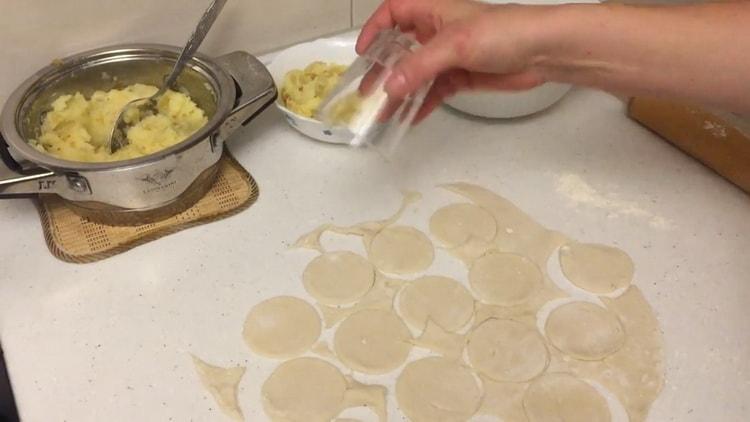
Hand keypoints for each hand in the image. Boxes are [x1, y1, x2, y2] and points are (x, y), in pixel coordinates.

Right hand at [357, 0, 549, 120]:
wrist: (544, 52)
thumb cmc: (505, 31)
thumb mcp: (455, 44)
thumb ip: (419, 66)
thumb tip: (389, 86)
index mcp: (433, 10)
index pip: (394, 12)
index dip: (375, 29)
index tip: (364, 53)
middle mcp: (437, 31)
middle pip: (400, 48)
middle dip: (383, 69)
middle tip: (368, 92)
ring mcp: (449, 56)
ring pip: (416, 74)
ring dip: (400, 93)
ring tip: (384, 113)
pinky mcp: (462, 77)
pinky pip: (433, 91)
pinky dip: (421, 104)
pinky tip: (409, 118)